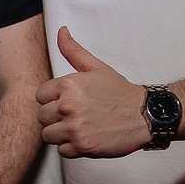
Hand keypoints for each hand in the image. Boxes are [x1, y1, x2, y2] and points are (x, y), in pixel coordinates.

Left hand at [36, 27, 146, 157]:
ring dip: (61, 134)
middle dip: (55, 117)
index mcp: (68, 86)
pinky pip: (62, 151)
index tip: (66, 102)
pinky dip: (72, 148)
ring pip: (48, 135)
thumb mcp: (96, 67)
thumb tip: (61, 32)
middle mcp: (68, 107)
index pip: (40, 96)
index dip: (52, 100)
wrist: (144, 115)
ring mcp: (74, 128)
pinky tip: (85, 137)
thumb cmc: (119, 92)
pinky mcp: (82, 147)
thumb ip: (74, 51)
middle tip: (74, 116)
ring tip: (78, 127)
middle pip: (42, 117)